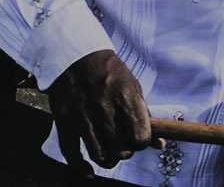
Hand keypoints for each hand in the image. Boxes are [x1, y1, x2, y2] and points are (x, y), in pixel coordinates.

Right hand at [47, 50, 152, 170]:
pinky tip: (88, 170)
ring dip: (108, 159)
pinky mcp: (63, 120)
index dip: (141, 141)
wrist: (74, 54)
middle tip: (121, 141)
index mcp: (124, 97)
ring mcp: (81, 115)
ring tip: (109, 151)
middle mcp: (103, 107)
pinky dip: (81, 167)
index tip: (137, 136)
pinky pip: (71, 153)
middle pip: (122, 151)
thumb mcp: (132, 86)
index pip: (140, 138)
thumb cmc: (108, 72)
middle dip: (125, 151)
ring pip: (101, 156)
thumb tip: (159, 145)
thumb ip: (145, 116)